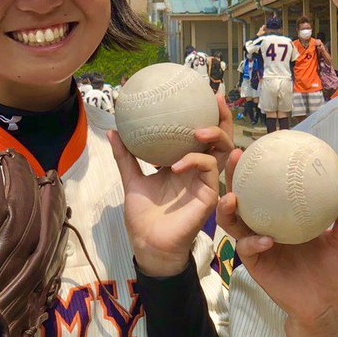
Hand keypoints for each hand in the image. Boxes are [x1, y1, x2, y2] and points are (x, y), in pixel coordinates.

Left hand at [110, 92, 233, 277]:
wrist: (147, 244)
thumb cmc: (144, 216)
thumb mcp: (132, 180)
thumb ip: (126, 156)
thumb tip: (114, 130)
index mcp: (186, 164)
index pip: (202, 135)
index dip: (206, 114)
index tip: (202, 92)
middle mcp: (199, 171)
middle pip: (221, 138)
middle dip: (222, 117)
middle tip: (216, 98)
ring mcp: (206, 182)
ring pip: (224, 151)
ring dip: (215, 135)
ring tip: (198, 129)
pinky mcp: (209, 196)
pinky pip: (208, 170)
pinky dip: (195, 160)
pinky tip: (177, 164)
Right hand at [217, 148, 337, 332]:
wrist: (324, 306)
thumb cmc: (331, 272)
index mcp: (282, 218)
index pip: (265, 189)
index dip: (258, 169)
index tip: (258, 146)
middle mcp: (265, 227)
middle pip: (242, 199)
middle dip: (233, 178)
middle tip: (236, 158)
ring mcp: (257, 246)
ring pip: (234, 223)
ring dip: (230, 210)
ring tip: (233, 199)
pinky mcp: (255, 266)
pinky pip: (248, 250)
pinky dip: (255, 242)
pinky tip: (267, 239)